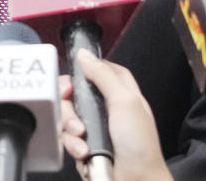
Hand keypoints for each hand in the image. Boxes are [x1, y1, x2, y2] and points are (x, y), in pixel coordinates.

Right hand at [60, 50, 171, 180]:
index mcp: (122, 93)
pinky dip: (72, 144)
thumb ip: (103, 76)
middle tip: (72, 110)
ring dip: (70, 127)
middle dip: (69, 103)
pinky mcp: (84, 146)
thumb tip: (84, 54)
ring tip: (82, 138)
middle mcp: (107, 109)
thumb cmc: (139, 146)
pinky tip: (83, 151)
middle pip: (75, 92)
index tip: (73, 79)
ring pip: (67, 115)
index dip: (84, 70)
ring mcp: (94, 128)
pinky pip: (66, 138)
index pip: (100, 70)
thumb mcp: (125, 102)